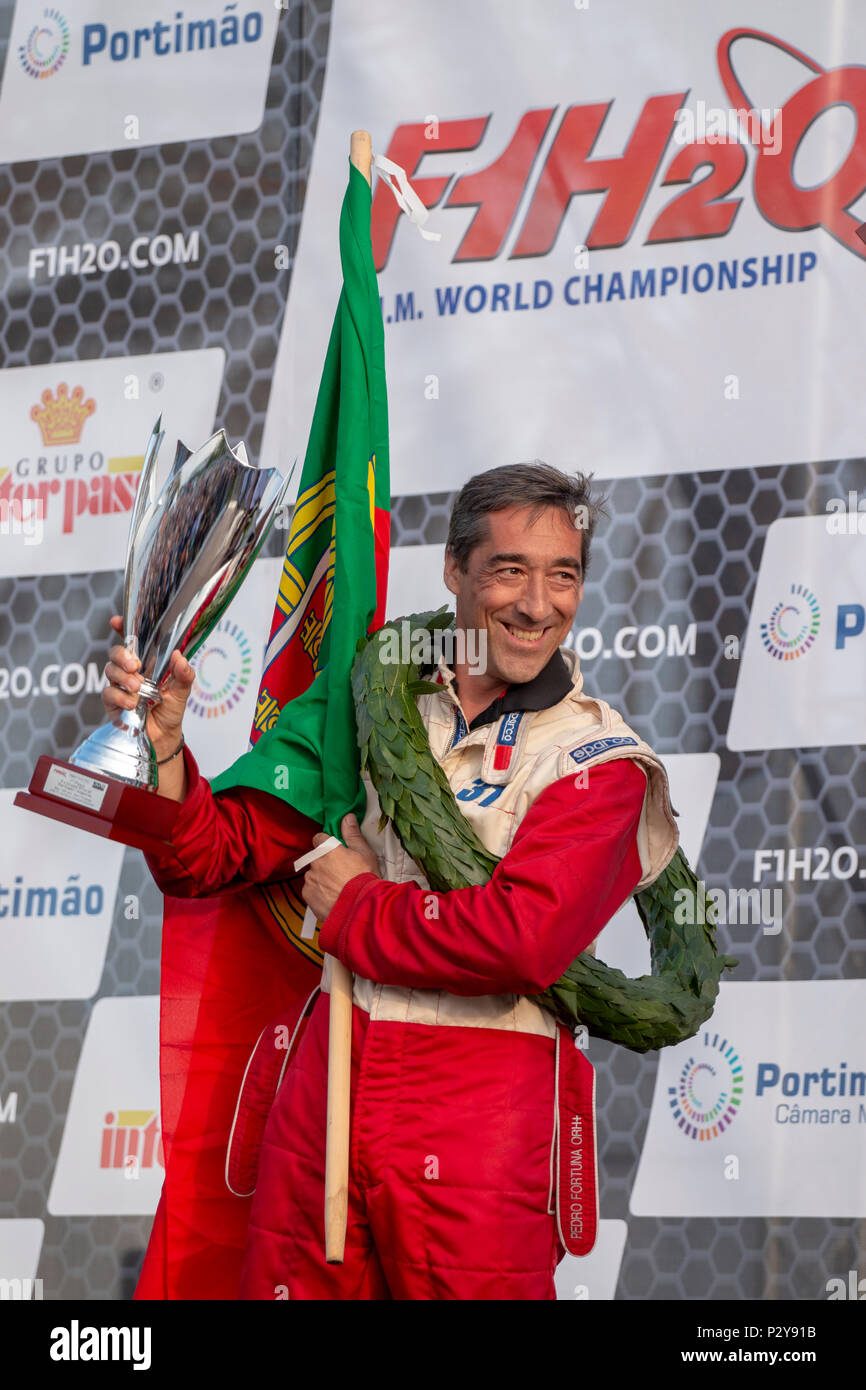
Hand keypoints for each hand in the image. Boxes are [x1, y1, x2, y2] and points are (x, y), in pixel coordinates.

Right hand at [102, 613, 195, 758]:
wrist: (164, 736)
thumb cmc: (171, 710)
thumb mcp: (182, 691)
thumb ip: (184, 674)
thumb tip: (179, 657)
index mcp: (147, 663)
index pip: (132, 642)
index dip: (122, 629)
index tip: (116, 622)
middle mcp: (130, 672)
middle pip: (116, 653)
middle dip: (123, 656)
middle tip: (135, 666)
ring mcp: (119, 686)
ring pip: (110, 670)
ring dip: (124, 677)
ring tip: (138, 689)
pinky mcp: (112, 703)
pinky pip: (108, 693)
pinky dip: (120, 696)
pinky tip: (132, 704)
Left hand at [300, 813, 379, 920]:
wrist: (359, 909)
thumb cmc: (365, 879)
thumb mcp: (365, 854)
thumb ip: (352, 835)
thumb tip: (347, 816)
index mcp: (328, 849)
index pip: (319, 838)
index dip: (327, 845)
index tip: (336, 852)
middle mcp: (315, 862)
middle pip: (316, 858)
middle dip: (325, 863)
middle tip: (341, 874)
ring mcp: (310, 879)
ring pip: (313, 874)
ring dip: (321, 879)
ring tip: (338, 888)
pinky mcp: (307, 895)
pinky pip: (311, 890)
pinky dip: (319, 893)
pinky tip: (332, 897)